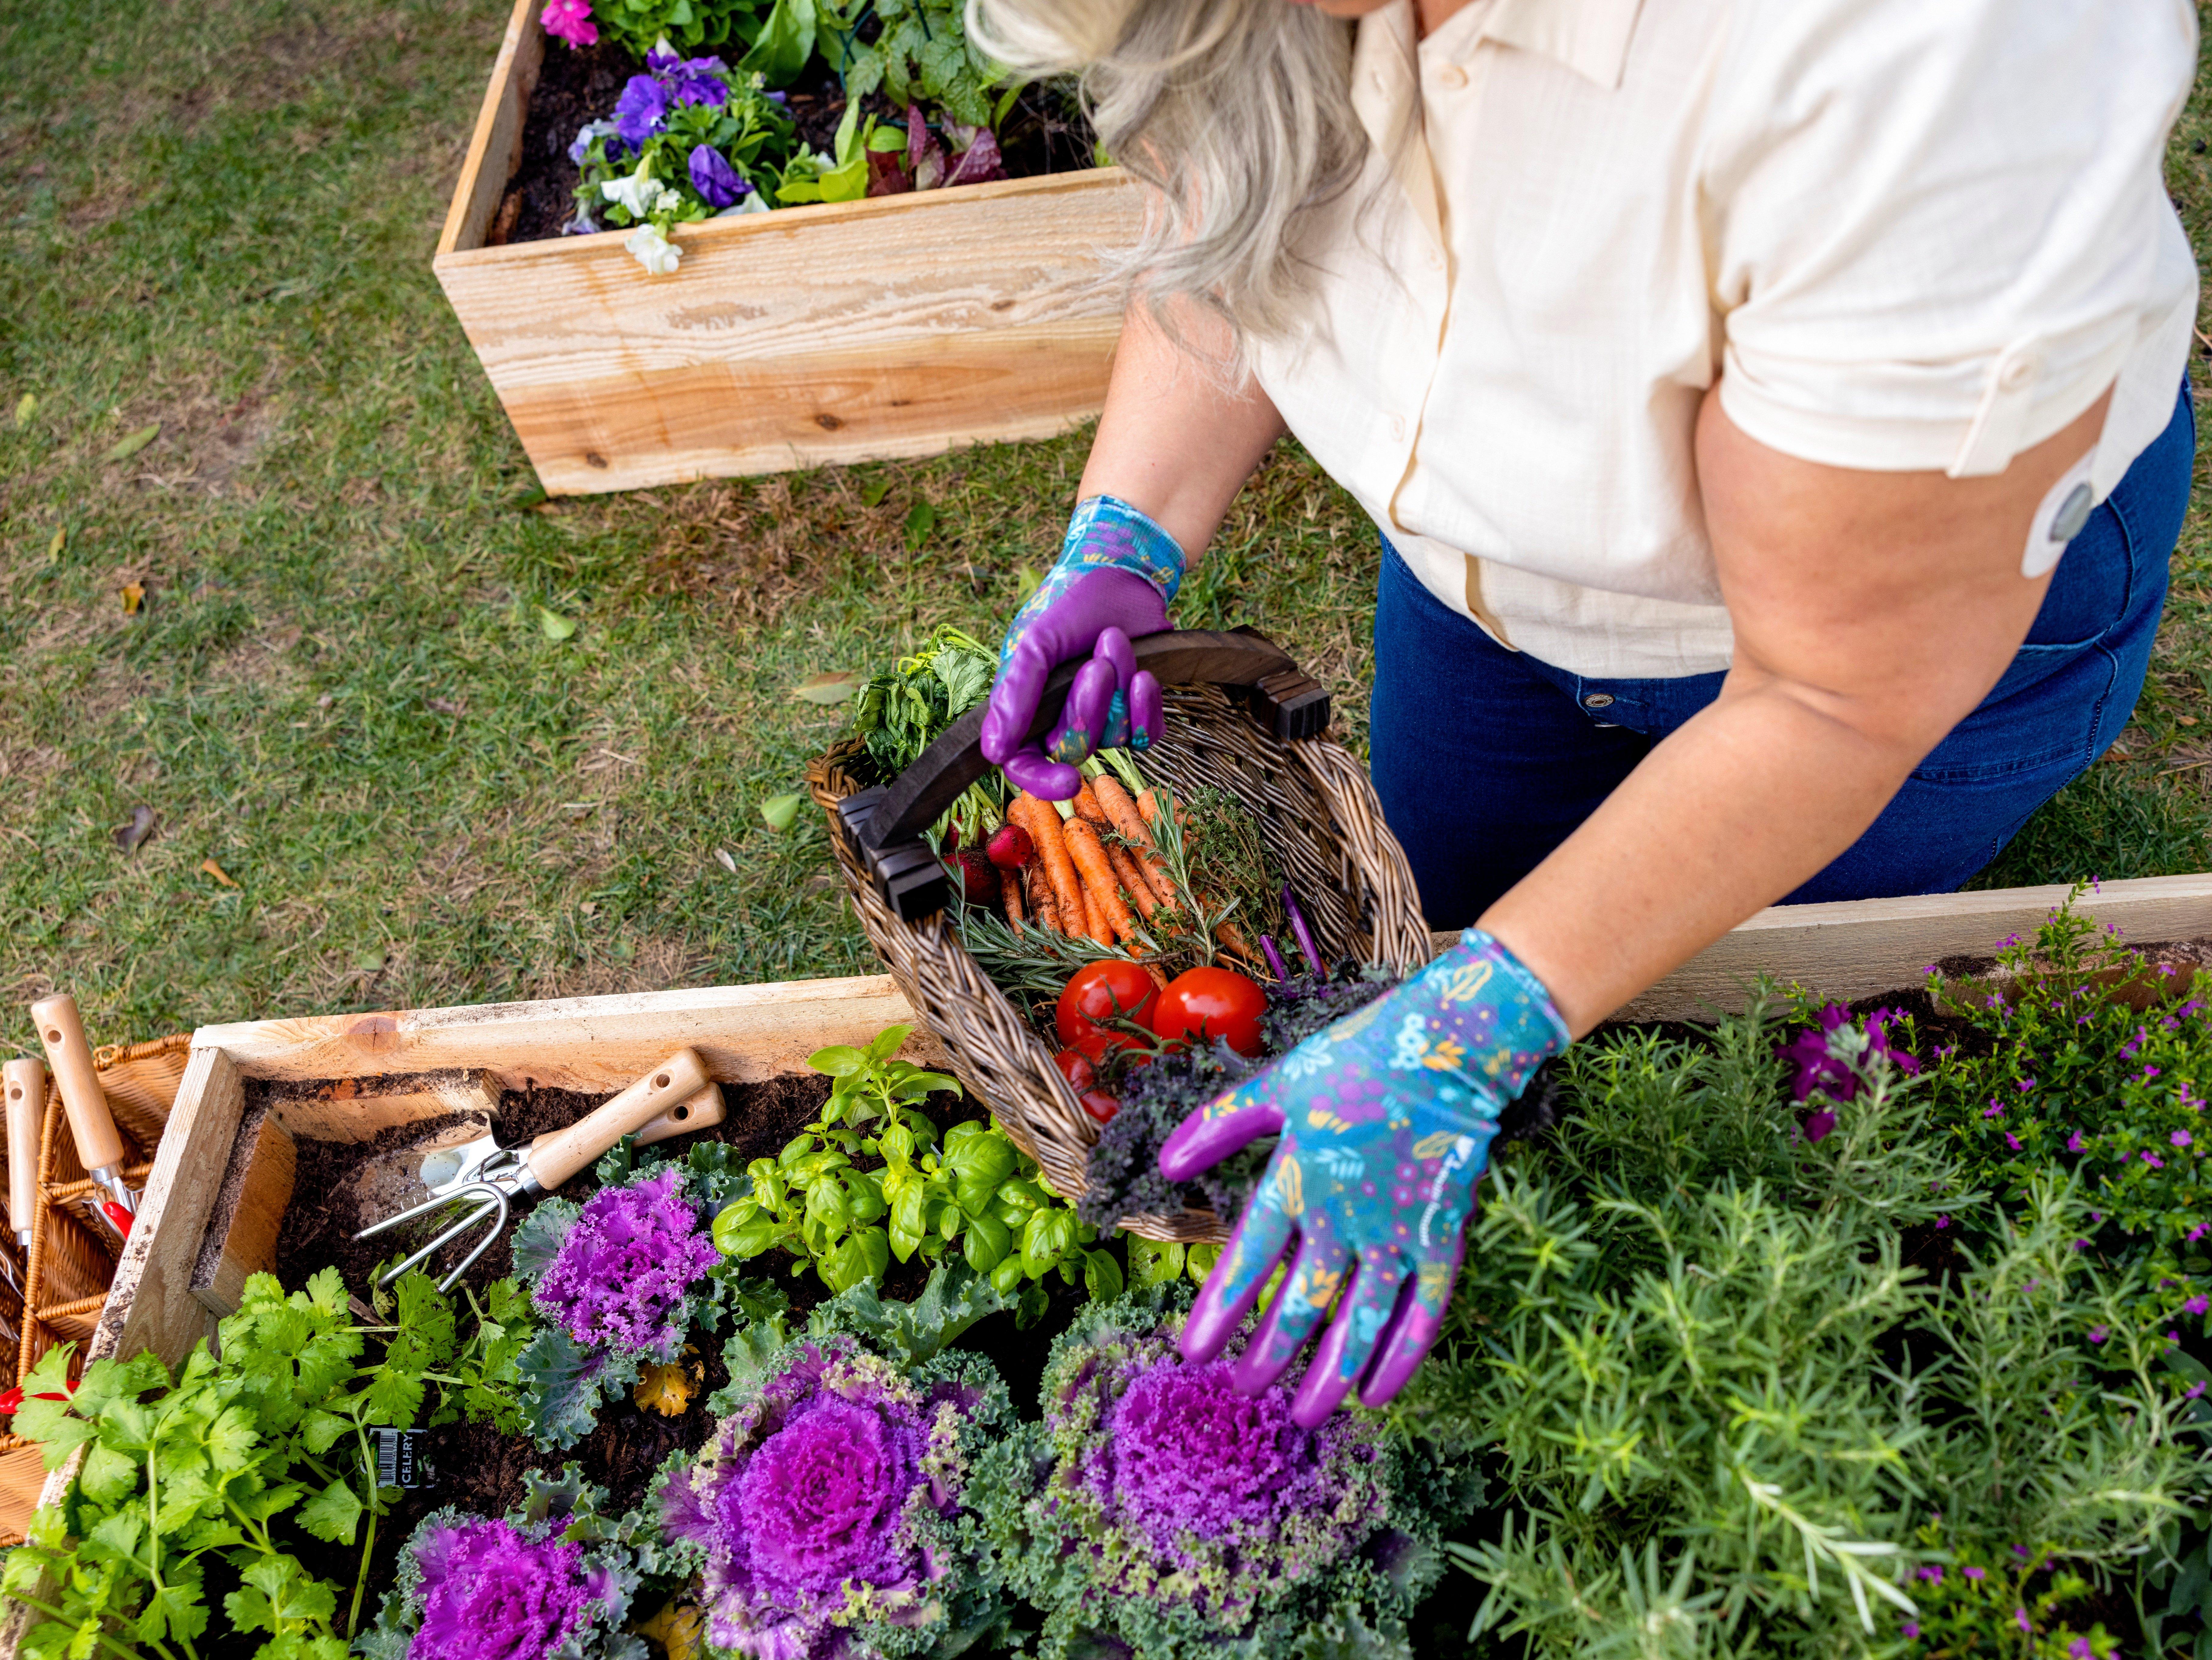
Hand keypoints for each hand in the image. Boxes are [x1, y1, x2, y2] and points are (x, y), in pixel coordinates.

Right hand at [979, 495, 1182, 799]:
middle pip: (1074, 749)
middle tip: (1097, 663)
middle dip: (1089, 707)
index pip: (1025, 765)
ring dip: (1118, 688)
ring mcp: (1101, 719)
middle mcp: (1060, 719)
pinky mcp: (1136, 712)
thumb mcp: (1034, 643)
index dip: (1042, 783)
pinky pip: (1146, 735)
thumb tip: (993, 752)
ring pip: (1114, 739)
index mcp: (1025, 709)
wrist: (1121, 575)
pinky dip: (1146, 706)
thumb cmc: (1067, 604)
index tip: (1069, 782)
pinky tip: (1144, 676)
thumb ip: (1013, 695)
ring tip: (1114, 641)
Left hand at [1160, 930, 1567, 1426]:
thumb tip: (1165, 1165)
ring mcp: (1397, 1231)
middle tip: (1244, 1388)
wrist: (1447, 1046)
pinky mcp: (1442, 1237)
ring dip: (1330, 1376)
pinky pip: (1423, 1313)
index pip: (1246, 1261)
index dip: (1219, 1311)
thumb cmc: (1356, 1060)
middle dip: (1269, 1355)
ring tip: (1306, 1415)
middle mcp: (1342, 1215)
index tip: (1193, 1354)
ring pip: (1358, 1324)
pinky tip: (1379, 1394)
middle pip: (1299, 1304)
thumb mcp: (1277, 1083)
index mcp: (1296, 1177)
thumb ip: (1220, 1125)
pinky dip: (1401, 1358)